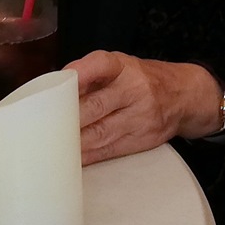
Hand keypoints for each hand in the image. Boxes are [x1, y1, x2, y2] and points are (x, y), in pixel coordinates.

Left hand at [65, 50, 221, 164]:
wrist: (183, 96)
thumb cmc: (141, 79)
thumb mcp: (121, 66)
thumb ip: (90, 77)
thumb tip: (53, 94)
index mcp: (123, 66)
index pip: (100, 65)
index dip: (79, 74)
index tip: (60, 82)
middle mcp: (133, 89)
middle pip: (95, 106)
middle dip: (67, 119)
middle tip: (41, 127)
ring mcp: (140, 116)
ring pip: (100, 132)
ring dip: (74, 142)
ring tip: (50, 147)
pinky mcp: (142, 139)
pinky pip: (110, 150)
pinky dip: (88, 156)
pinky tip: (72, 159)